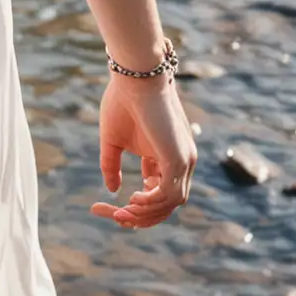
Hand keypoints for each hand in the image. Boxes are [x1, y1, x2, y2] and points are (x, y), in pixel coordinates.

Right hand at [90, 71, 196, 228]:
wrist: (136, 76)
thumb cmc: (123, 101)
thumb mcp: (113, 139)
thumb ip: (111, 164)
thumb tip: (111, 189)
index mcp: (167, 156)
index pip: (160, 191)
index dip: (140, 205)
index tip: (117, 209)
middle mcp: (182, 161)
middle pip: (168, 203)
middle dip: (142, 216)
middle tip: (117, 218)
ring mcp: (184, 160)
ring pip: (171, 203)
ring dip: (146, 213)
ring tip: (122, 212)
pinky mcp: (180, 158)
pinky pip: (171, 193)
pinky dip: (152, 202)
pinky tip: (132, 198)